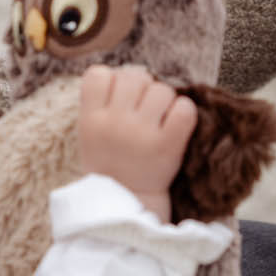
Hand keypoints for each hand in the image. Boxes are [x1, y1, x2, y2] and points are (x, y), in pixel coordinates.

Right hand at [76, 65, 196, 219]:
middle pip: (134, 76)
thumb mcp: (90, 134)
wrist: (128, 204)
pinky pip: (184, 109)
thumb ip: (100, 103)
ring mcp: (140, 134)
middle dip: (143, 88)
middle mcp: (113, 123)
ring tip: (159, 120)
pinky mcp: (167, 145)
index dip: (112, 80)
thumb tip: (128, 72)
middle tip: (144, 110)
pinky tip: (176, 124)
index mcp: (90, 119)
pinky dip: (184, 111)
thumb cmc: (110, 164)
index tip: (118, 98)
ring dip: (164, 101)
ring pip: (161, 89)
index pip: (98, 74)